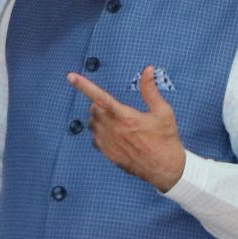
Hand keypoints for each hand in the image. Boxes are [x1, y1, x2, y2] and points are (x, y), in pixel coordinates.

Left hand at [66, 66, 186, 191]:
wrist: (165, 168)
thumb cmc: (166, 139)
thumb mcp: (163, 112)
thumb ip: (150, 90)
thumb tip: (148, 70)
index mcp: (126, 117)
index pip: (100, 97)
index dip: (84, 85)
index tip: (71, 76)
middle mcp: (114, 130)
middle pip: (94, 109)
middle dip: (100, 104)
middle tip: (115, 107)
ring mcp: (109, 143)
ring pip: (92, 124)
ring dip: (98, 118)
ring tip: (116, 121)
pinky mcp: (108, 154)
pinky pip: (94, 138)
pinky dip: (99, 133)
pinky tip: (114, 134)